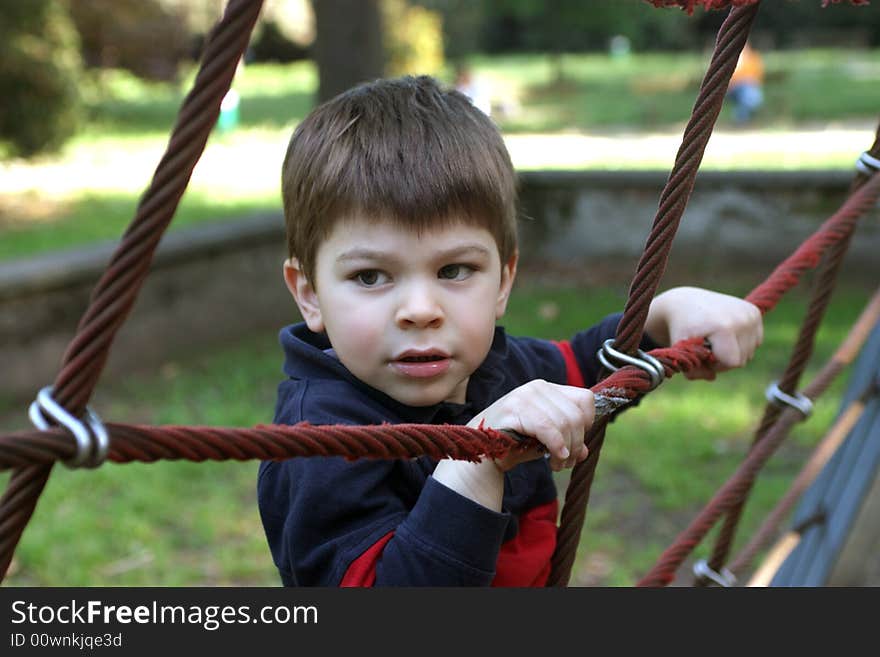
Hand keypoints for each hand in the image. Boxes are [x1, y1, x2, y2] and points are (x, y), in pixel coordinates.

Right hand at [468, 379, 593, 471]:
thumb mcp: (545, 440)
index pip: (584, 398)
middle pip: (576, 415)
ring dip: (567, 450)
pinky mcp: (514, 409)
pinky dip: (557, 446)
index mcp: (546, 389)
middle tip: (568, 462)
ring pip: (565, 423)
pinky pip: (548, 428)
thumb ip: (566, 441)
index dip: (587, 423)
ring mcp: (524, 396)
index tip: (577, 443)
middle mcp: (537, 387)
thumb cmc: (513, 444)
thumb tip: (585, 452)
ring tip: (559, 464)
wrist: (481, 452)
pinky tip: (555, 459)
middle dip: (577, 443)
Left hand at [645, 286, 763, 379]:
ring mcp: (750, 314)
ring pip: (750, 352)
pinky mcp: (755, 312)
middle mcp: (742, 318)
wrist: (685, 303)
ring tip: (714, 339)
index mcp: (724, 326)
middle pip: (742, 359)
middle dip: (723, 360)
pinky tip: (725, 334)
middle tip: (706, 346)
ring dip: (732, 352)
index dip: (716, 365)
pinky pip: (755, 341)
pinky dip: (741, 343)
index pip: (733, 362)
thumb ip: (693, 371)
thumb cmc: (682, 329)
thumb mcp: (681, 352)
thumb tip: (712, 377)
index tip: (702, 355)